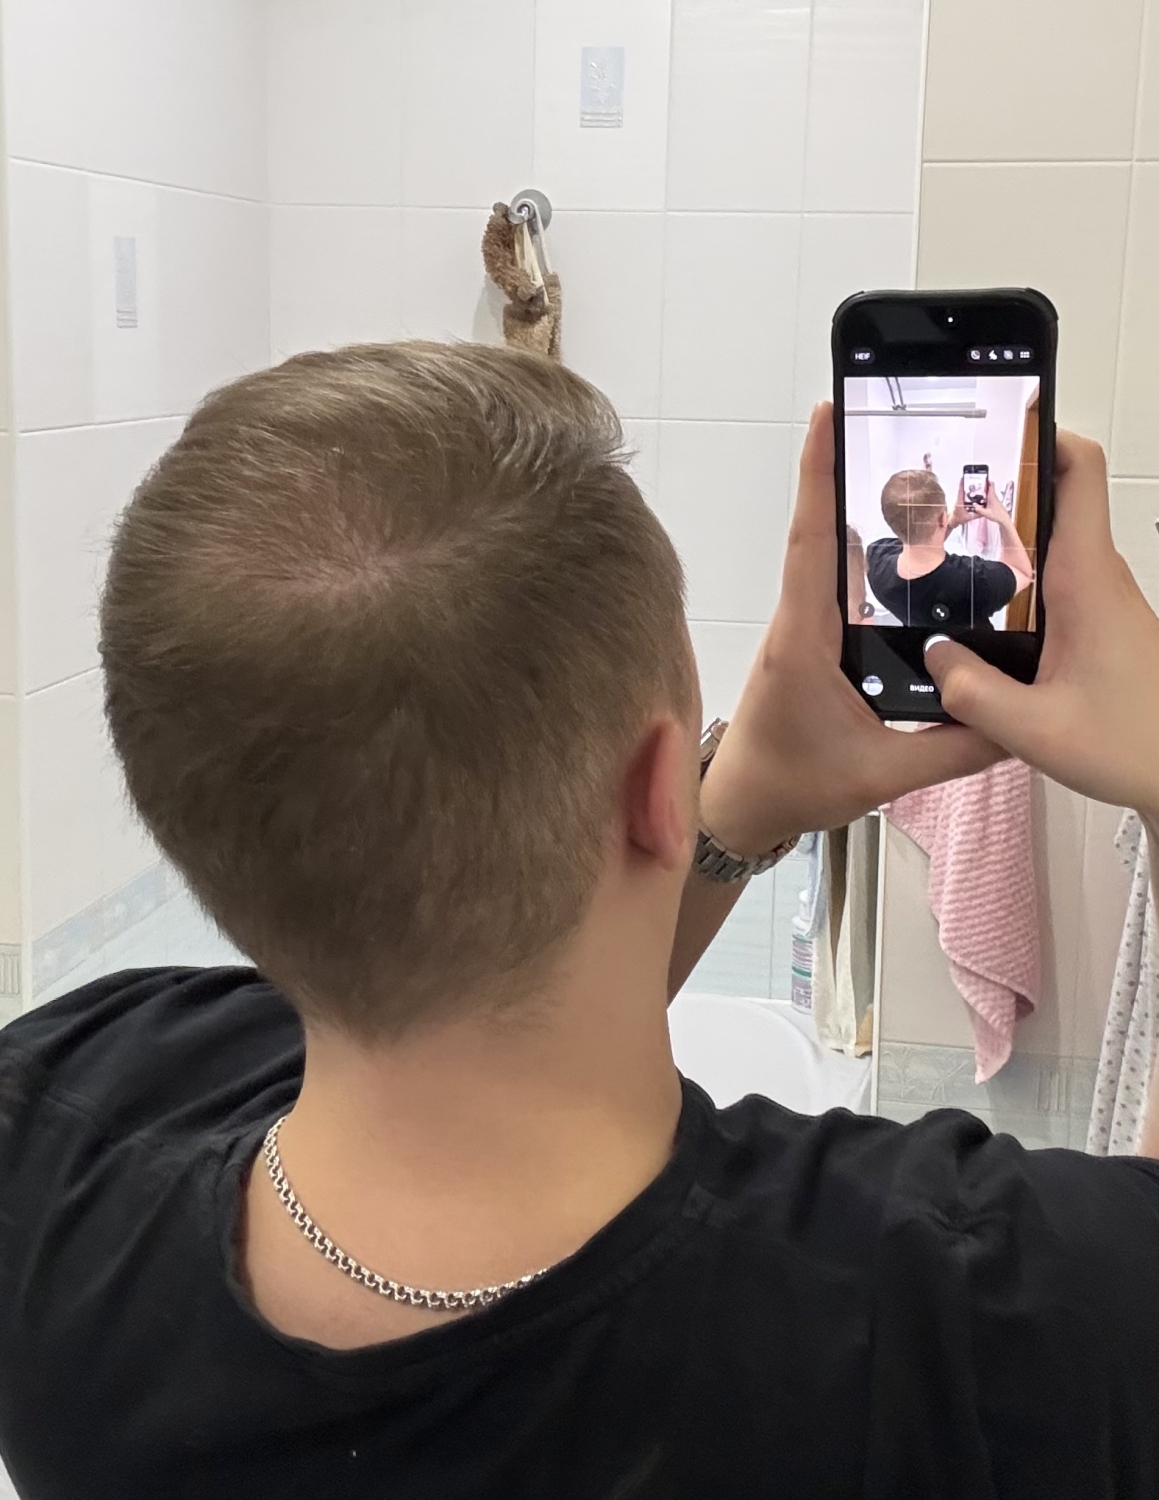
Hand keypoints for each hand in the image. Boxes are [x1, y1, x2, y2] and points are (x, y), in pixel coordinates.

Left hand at [699, 404, 1004, 855]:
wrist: (741, 809)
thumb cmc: (789, 785)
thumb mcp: (882, 774)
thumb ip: (953, 750)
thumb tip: (1012, 723)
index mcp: (803, 642)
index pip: (812, 542)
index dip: (819, 477)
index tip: (828, 417)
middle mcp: (796, 625)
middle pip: (821, 533)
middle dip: (848, 474)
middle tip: (884, 423)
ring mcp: (799, 633)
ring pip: (826, 557)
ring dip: (853, 512)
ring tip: (902, 470)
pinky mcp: (806, 646)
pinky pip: (831, 587)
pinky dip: (856, 557)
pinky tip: (894, 551)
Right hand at [925, 431, 1158, 821]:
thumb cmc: (1139, 744)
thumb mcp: (1037, 730)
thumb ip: (973, 693)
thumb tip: (933, 657)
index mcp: (1086, 579)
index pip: (1077, 471)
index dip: (1040, 434)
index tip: (993, 426)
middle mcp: (1096, 579)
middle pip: (1053, 500)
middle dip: (999, 489)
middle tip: (942, 498)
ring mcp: (1098, 602)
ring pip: (1048, 545)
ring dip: (1003, 541)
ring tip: (943, 554)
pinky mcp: (1096, 629)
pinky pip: (1051, 586)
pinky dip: (1013, 586)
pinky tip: (975, 621)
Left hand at [948, 479, 971, 529]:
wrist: (950, 522)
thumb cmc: (957, 519)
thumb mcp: (968, 518)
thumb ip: (976, 515)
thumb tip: (983, 512)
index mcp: (959, 501)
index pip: (960, 490)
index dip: (961, 483)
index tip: (963, 477)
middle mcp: (958, 500)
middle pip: (963, 490)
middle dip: (967, 484)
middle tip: (973, 480)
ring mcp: (958, 501)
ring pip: (963, 493)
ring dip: (968, 489)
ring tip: (975, 486)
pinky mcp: (959, 503)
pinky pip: (964, 497)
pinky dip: (968, 495)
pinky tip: (973, 495)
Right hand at [978, 481, 1007, 523]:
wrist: (1004, 519)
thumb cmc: (997, 515)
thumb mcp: (986, 513)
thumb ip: (979, 509)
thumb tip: (974, 505)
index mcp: (992, 497)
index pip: (991, 485)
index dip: (988, 480)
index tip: (983, 477)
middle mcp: (994, 497)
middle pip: (989, 488)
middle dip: (983, 485)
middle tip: (977, 484)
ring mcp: (994, 499)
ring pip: (989, 493)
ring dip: (984, 491)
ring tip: (977, 492)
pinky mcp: (994, 503)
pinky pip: (989, 497)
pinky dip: (985, 496)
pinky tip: (981, 500)